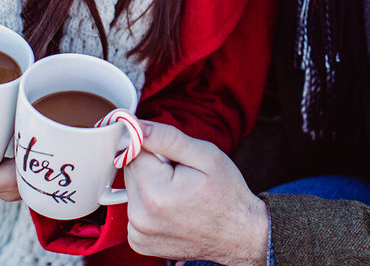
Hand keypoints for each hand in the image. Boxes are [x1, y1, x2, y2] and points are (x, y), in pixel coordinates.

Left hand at [124, 121, 268, 265]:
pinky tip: (173, 209)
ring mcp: (138, 233)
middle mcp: (140, 217)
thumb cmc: (227, 194)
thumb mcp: (206, 156)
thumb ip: (167, 138)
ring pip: (132, 188)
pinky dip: (150, 204)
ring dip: (151, 184)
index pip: (133, 150)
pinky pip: (136, 209)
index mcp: (154, 193)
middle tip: (182, 176)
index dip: (156, 147)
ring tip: (179, 194)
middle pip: (131, 170)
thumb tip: (136, 127)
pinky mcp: (139, 242)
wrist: (239, 235)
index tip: (175, 158)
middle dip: (153, 166)